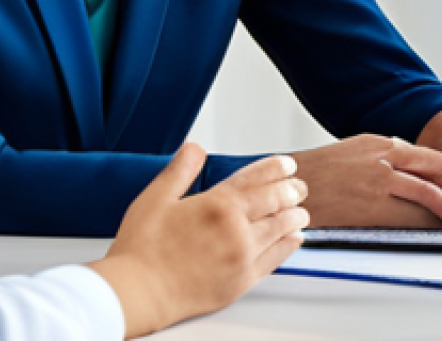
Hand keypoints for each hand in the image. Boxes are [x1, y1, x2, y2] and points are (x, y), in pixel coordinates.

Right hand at [89, 144, 306, 337]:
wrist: (140, 292)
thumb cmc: (143, 247)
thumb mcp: (155, 197)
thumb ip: (180, 170)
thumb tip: (195, 148)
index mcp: (216, 204)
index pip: (255, 179)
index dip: (274, 168)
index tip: (287, 164)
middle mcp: (235, 229)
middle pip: (274, 203)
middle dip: (290, 191)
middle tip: (299, 185)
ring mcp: (242, 257)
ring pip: (279, 231)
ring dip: (294, 217)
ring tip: (301, 210)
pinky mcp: (242, 281)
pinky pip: (275, 260)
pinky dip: (288, 247)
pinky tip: (293, 240)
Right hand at [291, 134, 441, 230]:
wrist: (286, 187)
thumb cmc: (313, 177)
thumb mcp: (350, 156)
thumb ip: (380, 162)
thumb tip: (408, 175)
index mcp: (377, 142)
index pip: (427, 155)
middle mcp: (382, 154)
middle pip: (437, 165)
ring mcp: (378, 177)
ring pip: (432, 187)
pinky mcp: (373, 201)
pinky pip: (414, 209)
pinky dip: (439, 217)